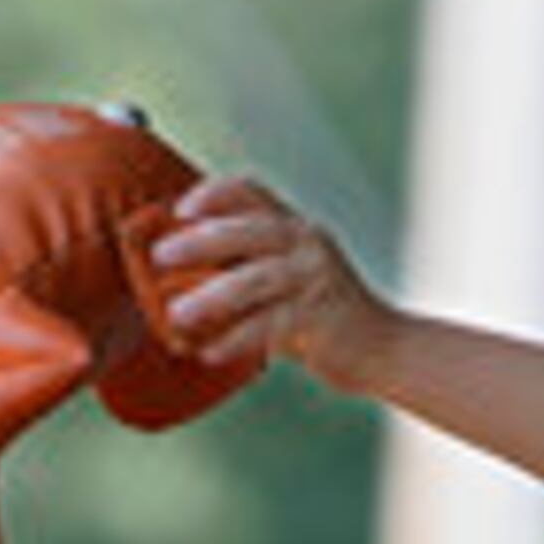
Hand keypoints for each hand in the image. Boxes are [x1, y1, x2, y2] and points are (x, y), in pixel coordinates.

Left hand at [150, 174, 396, 386]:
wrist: (382, 349)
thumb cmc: (320, 317)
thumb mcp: (285, 280)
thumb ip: (244, 271)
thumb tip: (175, 282)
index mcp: (295, 227)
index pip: (251, 191)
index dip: (213, 193)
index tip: (179, 209)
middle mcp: (307, 244)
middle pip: (249, 230)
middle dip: (201, 240)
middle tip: (161, 255)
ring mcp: (316, 278)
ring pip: (257, 279)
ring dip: (211, 296)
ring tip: (176, 313)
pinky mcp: (320, 317)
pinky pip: (270, 326)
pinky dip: (236, 338)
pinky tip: (209, 352)